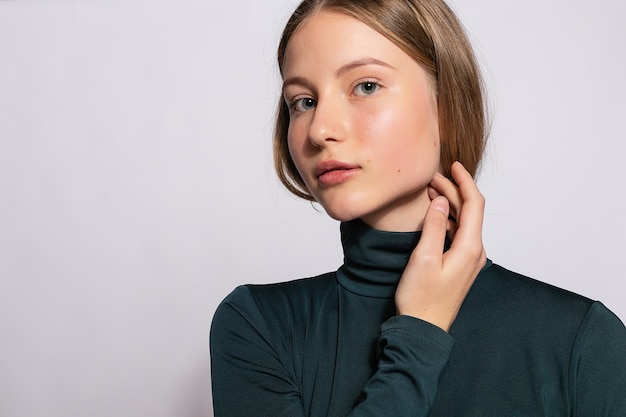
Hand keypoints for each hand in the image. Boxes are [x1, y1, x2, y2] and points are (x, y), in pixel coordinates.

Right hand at [395, 161, 485, 331]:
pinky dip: (449, 219)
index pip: (474, 204)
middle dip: (453, 190)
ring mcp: (469, 259)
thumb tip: (440, 202)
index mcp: (470, 248)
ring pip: (464, 222)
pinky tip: (435, 215)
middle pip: (470, 211)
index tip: (453, 165)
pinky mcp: (460, 265)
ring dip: (450, 204)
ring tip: (430, 191)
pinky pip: (459, 234)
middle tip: (431, 178)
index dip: (464, 181)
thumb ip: (434, 227)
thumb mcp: (423, 258)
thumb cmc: (421, 298)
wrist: (424, 329)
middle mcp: (475, 252)